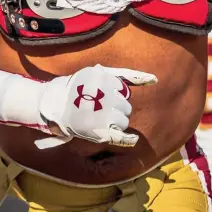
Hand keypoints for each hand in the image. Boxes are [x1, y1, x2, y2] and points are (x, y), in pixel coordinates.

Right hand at [35, 64, 156, 148]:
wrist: (56, 104)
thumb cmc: (79, 87)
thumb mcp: (98, 72)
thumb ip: (125, 75)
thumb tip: (155, 79)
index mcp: (105, 79)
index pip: (124, 86)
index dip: (128, 85)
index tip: (139, 84)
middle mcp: (106, 95)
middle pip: (126, 105)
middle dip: (118, 107)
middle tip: (101, 108)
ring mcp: (103, 114)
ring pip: (124, 119)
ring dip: (117, 120)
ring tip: (100, 118)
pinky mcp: (100, 131)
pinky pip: (122, 136)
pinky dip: (128, 139)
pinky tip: (133, 139)